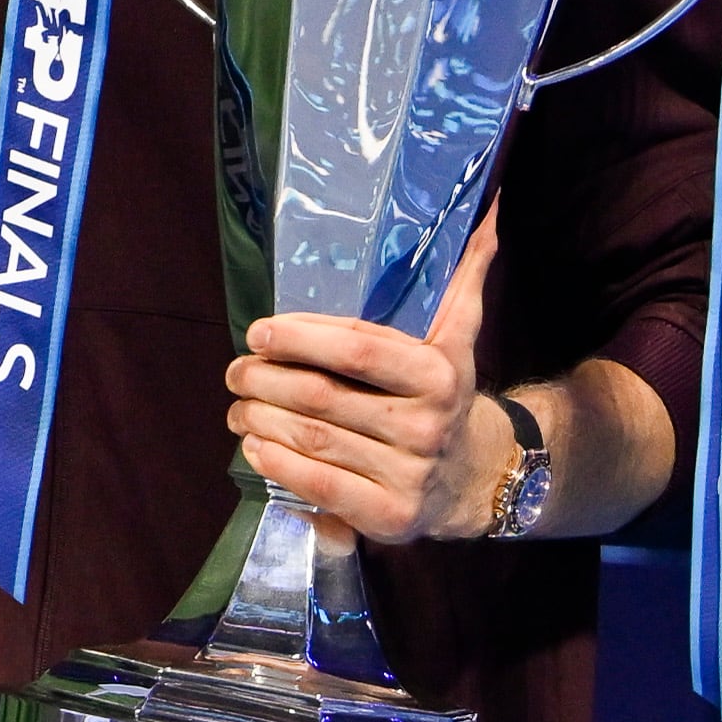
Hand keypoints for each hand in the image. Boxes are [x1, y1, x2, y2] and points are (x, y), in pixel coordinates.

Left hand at [224, 207, 515, 545]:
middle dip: (266, 380)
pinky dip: (278, 465)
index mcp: (439, 374)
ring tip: (237, 404)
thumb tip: (486, 206)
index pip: (358, 350)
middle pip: (325, 397)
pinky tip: (253, 445)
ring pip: (315, 439)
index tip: (258, 332)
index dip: (301, 338)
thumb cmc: (448, 393)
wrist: (478, 474)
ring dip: (261, 419)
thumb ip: (463, 275)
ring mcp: (408, 473)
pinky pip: (321, 486)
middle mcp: (426, 425)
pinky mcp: (390, 515)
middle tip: (236, 370)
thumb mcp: (459, 335)